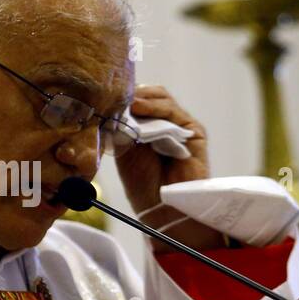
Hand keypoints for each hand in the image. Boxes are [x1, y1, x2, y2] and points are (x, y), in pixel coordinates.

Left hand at [115, 84, 223, 250]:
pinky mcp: (193, 132)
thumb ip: (121, 128)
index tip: (105, 95)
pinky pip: (175, 113)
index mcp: (147, 126)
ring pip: (162, 99)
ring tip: (128, 103)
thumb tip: (111, 106)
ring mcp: (180, 126)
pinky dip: (156, 107)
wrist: (163, 207)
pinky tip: (140, 108)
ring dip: (143, 98)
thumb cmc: (143, 184)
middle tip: (116, 96)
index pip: (137, 99)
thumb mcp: (125, 150)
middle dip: (133, 92)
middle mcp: (165, 123)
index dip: (124, 95)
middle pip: (150, 94)